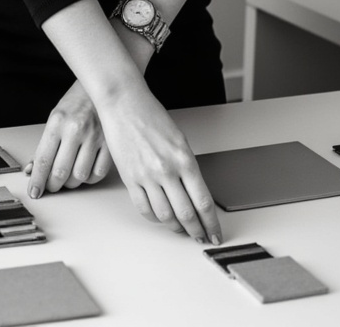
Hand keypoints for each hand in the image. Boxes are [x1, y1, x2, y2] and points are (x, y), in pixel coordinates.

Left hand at [26, 80, 112, 197]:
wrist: (103, 87)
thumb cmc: (76, 102)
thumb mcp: (55, 118)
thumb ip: (45, 145)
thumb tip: (32, 170)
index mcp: (57, 122)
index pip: (43, 160)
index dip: (37, 181)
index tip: (35, 192)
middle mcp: (76, 129)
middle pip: (60, 173)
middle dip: (52, 185)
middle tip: (51, 185)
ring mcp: (95, 137)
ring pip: (79, 176)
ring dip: (71, 183)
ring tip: (69, 175)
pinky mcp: (110, 143)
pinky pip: (98, 173)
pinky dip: (89, 178)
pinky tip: (85, 170)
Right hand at [97, 87, 221, 244]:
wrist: (124, 103)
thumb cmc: (151, 116)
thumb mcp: (179, 140)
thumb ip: (187, 167)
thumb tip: (194, 193)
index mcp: (185, 160)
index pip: (203, 203)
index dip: (212, 224)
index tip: (215, 233)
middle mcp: (167, 170)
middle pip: (187, 214)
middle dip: (197, 230)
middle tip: (200, 236)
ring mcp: (147, 176)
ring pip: (165, 216)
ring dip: (175, 227)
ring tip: (180, 228)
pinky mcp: (130, 179)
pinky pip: (144, 209)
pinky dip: (154, 218)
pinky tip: (159, 217)